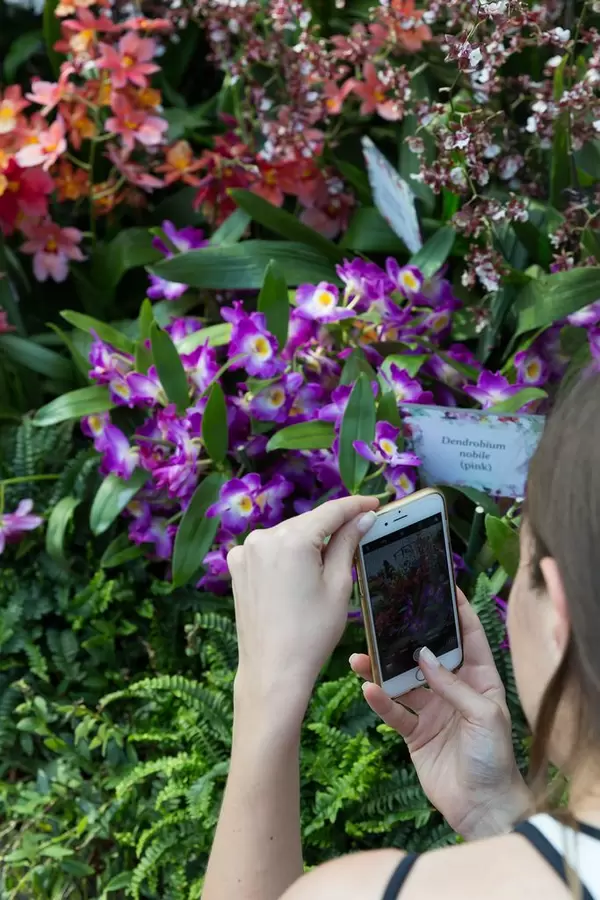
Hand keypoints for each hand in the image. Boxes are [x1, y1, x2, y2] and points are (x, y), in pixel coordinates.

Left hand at [229, 496, 378, 719]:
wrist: (273, 670)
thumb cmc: (312, 633)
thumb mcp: (338, 585)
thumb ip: (348, 543)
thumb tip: (362, 518)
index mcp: (291, 539)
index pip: (331, 511)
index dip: (355, 505)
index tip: (374, 503)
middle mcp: (263, 537)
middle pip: (307, 522)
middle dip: (332, 525)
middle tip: (360, 529)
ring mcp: (246, 551)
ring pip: (288, 535)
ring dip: (308, 540)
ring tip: (329, 558)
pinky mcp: (237, 566)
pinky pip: (269, 549)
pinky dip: (286, 553)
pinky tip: (300, 572)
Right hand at [351, 589, 531, 838]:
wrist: (482, 809)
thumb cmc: (495, 759)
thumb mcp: (484, 715)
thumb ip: (453, 685)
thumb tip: (423, 656)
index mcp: (480, 680)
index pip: (469, 638)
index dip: (457, 612)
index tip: (442, 587)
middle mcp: (455, 690)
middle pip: (427, 656)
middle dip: (407, 638)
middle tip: (385, 619)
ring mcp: (433, 710)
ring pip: (403, 681)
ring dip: (382, 669)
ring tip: (359, 656)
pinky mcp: (416, 732)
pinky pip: (394, 711)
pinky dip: (380, 701)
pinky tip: (367, 690)